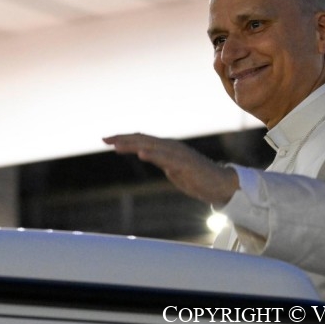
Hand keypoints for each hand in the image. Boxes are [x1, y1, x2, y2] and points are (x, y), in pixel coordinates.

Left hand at [103, 133, 239, 206]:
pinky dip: (154, 155)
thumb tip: (145, 153)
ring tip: (117, 146)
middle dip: (122, 139)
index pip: (141, 139)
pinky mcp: (185, 164)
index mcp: (167, 147)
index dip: (124, 138)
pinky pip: (167, 158)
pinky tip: (142, 154)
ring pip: (152, 146)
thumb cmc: (196, 176)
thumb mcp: (172, 166)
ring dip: (133, 145)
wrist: (220, 184)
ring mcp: (178, 154)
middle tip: (104, 139)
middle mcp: (171, 147)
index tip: (106, 139)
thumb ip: (159, 159)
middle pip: (143, 139)